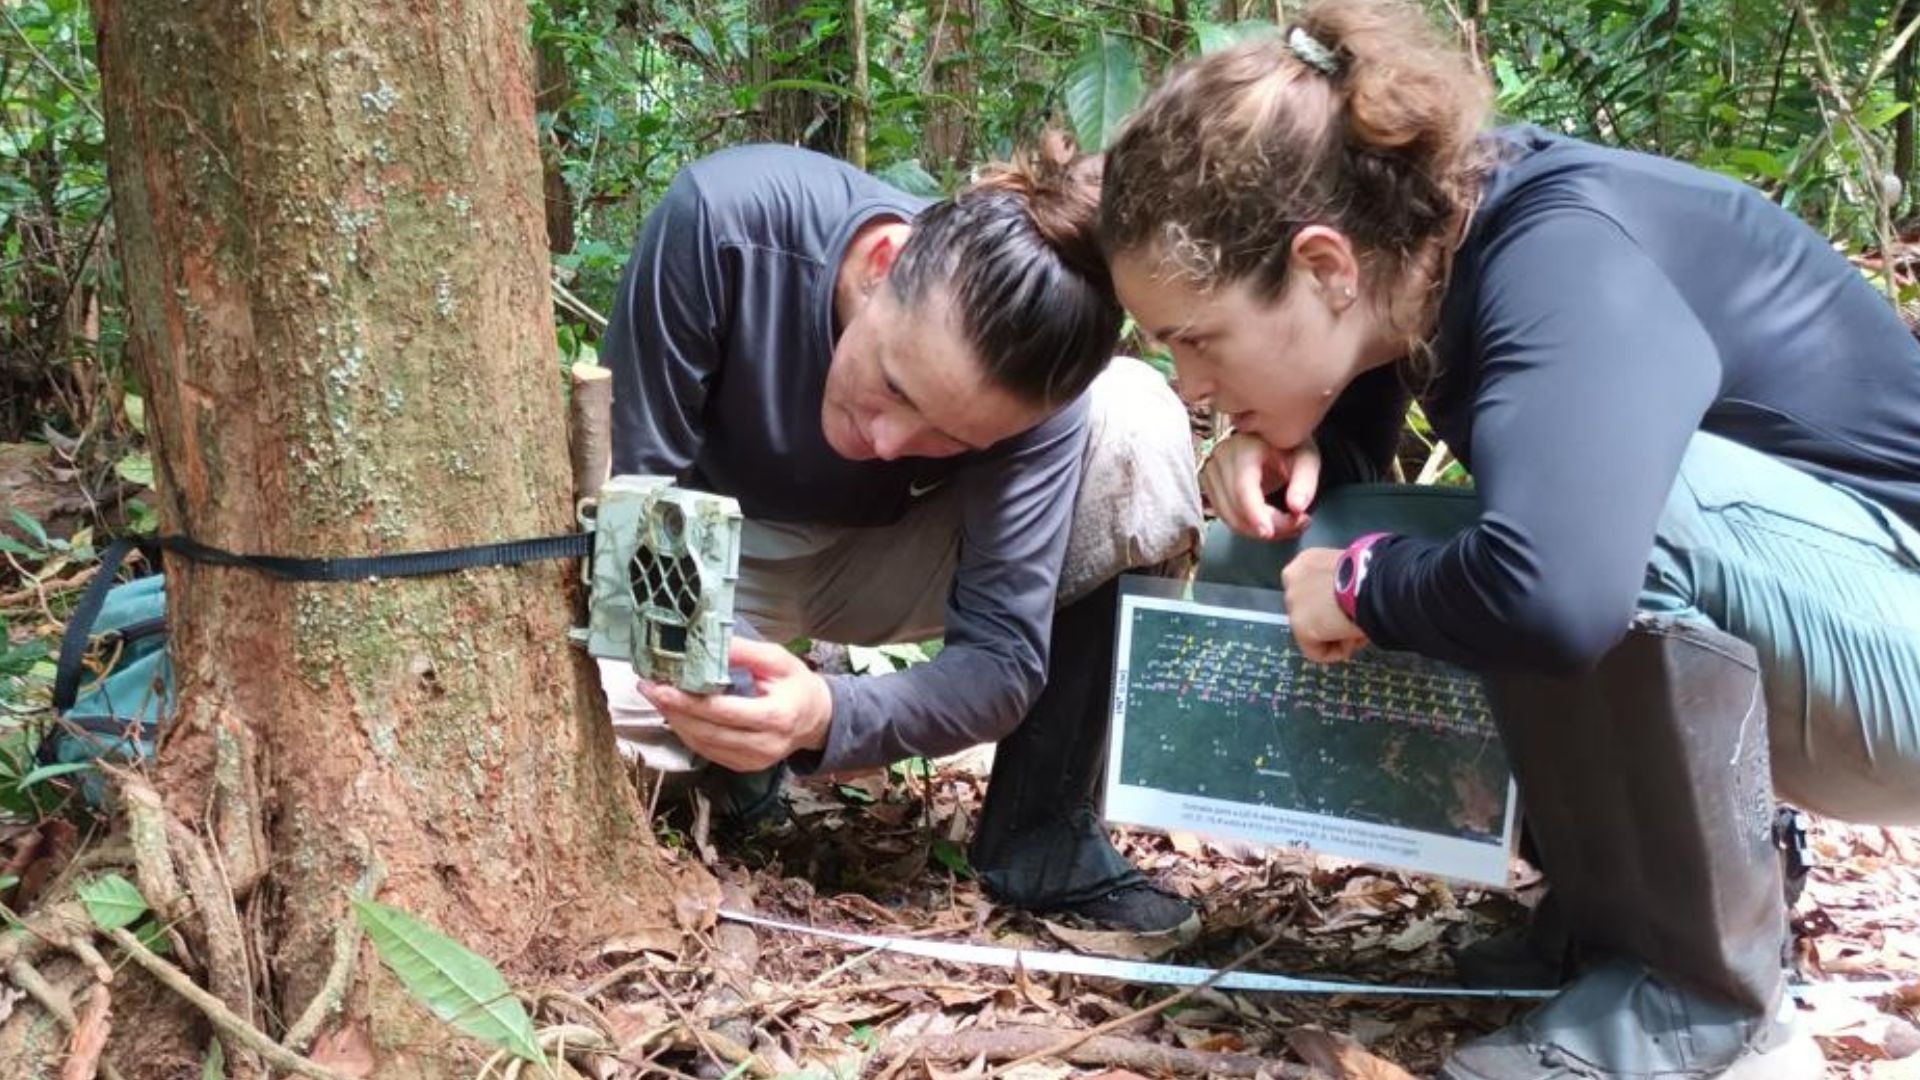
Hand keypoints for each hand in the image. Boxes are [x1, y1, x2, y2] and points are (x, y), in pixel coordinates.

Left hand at [636, 639, 833, 772]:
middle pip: (707, 731)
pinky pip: (707, 751)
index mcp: (775, 717)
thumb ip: (745, 651)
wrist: (817, 719)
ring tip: (656, 696)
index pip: (723, 712)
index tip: (661, 686)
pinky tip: (675, 713)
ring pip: (702, 744)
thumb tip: (709, 642)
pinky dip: (687, 731)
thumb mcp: (778, 659)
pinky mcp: (743, 766)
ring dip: (675, 721)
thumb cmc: (797, 685)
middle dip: (673, 709)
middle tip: (648, 687)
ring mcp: (752, 761)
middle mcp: (764, 745)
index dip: (689, 701)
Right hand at [1201, 433, 1318, 540]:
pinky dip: (1248, 526)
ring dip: (1258, 530)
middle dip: (1267, 525)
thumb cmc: (1287, 447)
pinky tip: (1269, 522)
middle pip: (1236, 507)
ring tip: (1288, 524)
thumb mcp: (1305, 458)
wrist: (1267, 435)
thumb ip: (1304, 482)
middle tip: (1298, 525)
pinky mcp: (1208, 486)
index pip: (1242, 488)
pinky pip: (1225, 516)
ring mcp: (1209, 473)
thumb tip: (1297, 508)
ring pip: (1229, 517)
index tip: (1269, 533)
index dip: (1254, 513)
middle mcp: (1219, 459)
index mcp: (1242, 449)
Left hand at [1281, 547, 1368, 663]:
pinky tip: (1353, 641)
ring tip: (1359, 630)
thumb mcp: (1351, 571)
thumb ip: (1341, 584)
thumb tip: (1347, 601)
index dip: (1333, 605)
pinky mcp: (1299, 626)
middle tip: (1356, 623)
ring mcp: (1293, 603)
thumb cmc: (1371, 575)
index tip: (1350, 609)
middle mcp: (1292, 579)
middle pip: (1312, 612)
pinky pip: (1316, 651)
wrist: (1372, 582)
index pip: (1313, 590)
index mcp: (1306, 562)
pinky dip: (1336, 652)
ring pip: (1314, 632)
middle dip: (1333, 622)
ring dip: (1337, 635)